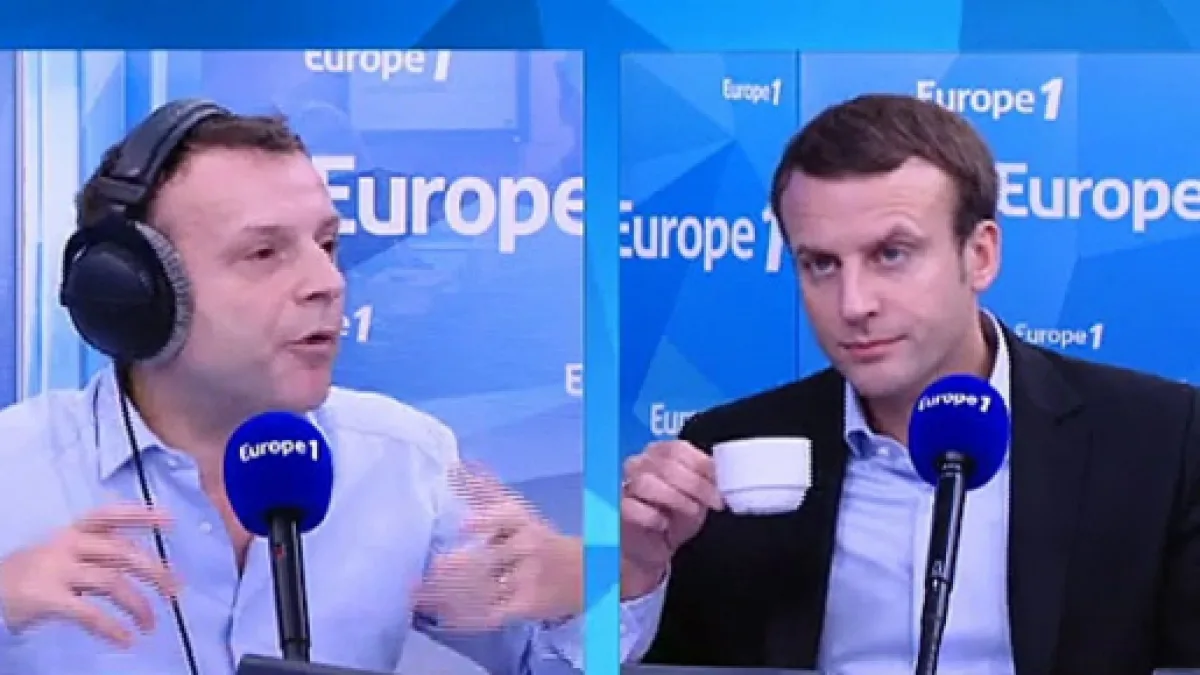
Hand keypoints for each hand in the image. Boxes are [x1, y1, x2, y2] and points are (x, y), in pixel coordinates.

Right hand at [0, 504, 177, 646]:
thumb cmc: (39, 571)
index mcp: (75, 530)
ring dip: (139, 605)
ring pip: (112, 583)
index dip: (142, 516)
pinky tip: (126, 639)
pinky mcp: (48, 598)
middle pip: (122, 552)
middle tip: (176, 590)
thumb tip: (148, 561)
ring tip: (152, 624)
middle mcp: (68, 545)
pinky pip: (90, 613)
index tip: (172, 520)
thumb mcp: (67, 551)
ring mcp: (57, 570)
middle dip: (155, 570)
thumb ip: (100, 550)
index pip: (111, 516)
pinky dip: (113, 627)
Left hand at [415, 467, 582, 630]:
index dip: (486, 520)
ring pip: (483, 589)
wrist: (584, 574)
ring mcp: (527, 580)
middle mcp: (527, 548)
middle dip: (450, 568)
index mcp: (523, 521)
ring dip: (448, 595)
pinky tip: (443, 616)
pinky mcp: (525, 606)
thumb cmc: (539, 539)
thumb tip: (453, 468)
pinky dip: (465, 616)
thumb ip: (484, 491)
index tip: (463, 525)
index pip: (506, 517)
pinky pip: (490, 613)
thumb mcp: (518, 513)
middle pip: (486, 559)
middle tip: (419, 574)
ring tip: (417, 596)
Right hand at [621, 440, 722, 598]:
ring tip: (691, 512)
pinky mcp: (617, 510)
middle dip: (696, 485)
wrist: (652, 550)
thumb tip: (723, 476)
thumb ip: (706, 483)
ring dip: (676, 498)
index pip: (678, 449)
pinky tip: (663, 525)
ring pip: (646, 482)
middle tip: (714, 502)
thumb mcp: (697, 498)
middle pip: (666, 465)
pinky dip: (652, 516)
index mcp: (659, 454)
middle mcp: (639, 464)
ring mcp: (624, 486)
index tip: (721, 484)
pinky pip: (631, 507)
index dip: (702, 465)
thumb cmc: (674, 519)